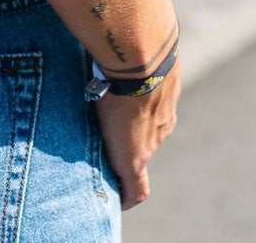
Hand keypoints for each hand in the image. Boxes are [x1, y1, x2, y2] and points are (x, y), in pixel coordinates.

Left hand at [93, 61, 180, 210]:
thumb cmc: (110, 93)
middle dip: (127, 144)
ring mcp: (167, 115)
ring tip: (118, 93)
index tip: (119, 198)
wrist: (138, 57)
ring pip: (151, 122)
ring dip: (138, 114)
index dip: (128, 198)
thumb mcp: (95, 119)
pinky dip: (147, 91)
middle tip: (107, 127)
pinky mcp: (173, 91)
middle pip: (141, 150)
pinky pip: (158, 97)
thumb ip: (98, 135)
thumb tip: (82, 137)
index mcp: (135, 157)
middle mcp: (156, 141)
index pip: (138, 191)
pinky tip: (132, 74)